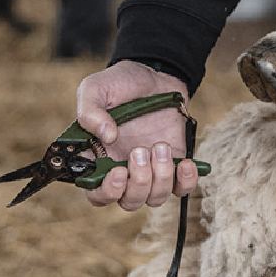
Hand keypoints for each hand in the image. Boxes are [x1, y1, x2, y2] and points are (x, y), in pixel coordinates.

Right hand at [75, 60, 198, 210]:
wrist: (156, 75)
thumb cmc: (120, 83)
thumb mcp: (96, 88)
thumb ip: (90, 111)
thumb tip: (106, 136)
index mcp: (98, 159)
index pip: (97, 194)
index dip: (107, 192)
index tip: (118, 172)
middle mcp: (124, 170)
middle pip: (129, 201)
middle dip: (139, 182)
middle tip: (141, 150)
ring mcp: (151, 169)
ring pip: (155, 198)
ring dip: (161, 178)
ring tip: (161, 145)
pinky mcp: (174, 163)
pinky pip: (182, 188)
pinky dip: (186, 181)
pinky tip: (185, 163)